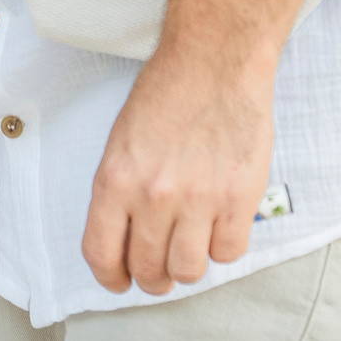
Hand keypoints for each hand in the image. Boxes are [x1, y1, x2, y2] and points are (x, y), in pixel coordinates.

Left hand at [82, 0, 340, 295]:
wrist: (213, 60)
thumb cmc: (166, 94)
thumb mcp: (121, 140)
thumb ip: (121, 191)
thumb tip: (124, 238)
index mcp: (115, 179)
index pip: (102, 253)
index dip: (110, 276)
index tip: (119, 280)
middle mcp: (153, 195)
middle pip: (149, 270)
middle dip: (152, 277)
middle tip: (159, 270)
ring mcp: (198, 199)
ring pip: (190, 270)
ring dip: (188, 265)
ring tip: (190, 244)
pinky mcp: (238, 198)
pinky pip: (229, 253)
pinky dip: (224, 246)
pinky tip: (219, 225)